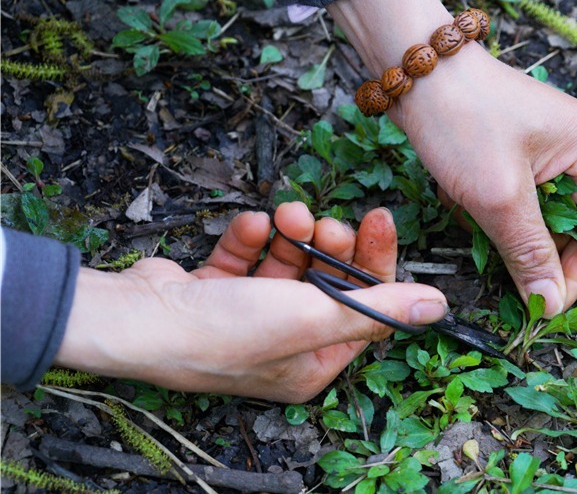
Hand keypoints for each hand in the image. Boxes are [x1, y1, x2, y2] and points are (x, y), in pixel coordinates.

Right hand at [55, 202, 447, 402]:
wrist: (136, 319)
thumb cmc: (224, 332)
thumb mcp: (313, 317)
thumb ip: (378, 308)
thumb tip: (438, 306)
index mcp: (313, 362)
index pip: (364, 307)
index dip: (376, 261)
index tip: (378, 218)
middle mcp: (284, 344)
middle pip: (328, 282)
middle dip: (330, 243)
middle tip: (326, 220)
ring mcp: (248, 318)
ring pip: (289, 264)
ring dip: (292, 234)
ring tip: (288, 215)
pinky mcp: (216, 292)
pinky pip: (249, 256)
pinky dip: (252, 237)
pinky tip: (250, 226)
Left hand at [329, 0, 576, 315]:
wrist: (414, 67)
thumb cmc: (461, 117)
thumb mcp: (499, 196)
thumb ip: (529, 253)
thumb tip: (549, 301)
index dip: (575, 276)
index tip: (542, 305)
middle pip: (572, 228)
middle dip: (531, 249)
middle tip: (499, 266)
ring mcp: (549, 150)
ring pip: (538, 218)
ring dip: (504, 229)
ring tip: (470, 212)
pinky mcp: (517, 152)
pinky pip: (515, 200)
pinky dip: (489, 210)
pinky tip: (461, 195)